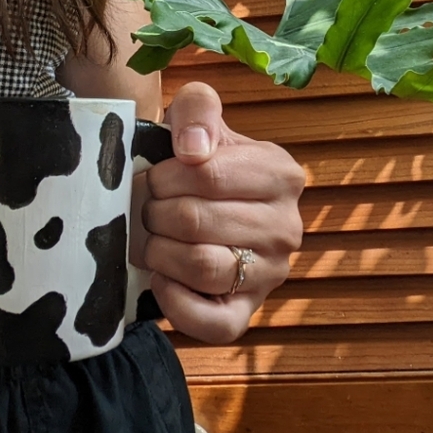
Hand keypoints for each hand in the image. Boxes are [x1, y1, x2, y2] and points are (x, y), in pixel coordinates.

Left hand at [137, 81, 305, 344]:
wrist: (190, 199)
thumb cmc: (193, 157)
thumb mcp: (196, 116)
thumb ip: (198, 107)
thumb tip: (193, 152)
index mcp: (281, 173)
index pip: (208, 175)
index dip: (165, 177)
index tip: (153, 176)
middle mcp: (287, 227)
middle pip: (197, 221)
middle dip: (155, 213)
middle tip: (145, 208)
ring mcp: (272, 274)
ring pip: (202, 268)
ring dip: (159, 252)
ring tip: (151, 237)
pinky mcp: (248, 314)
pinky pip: (213, 324)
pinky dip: (175, 302)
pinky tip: (161, 276)